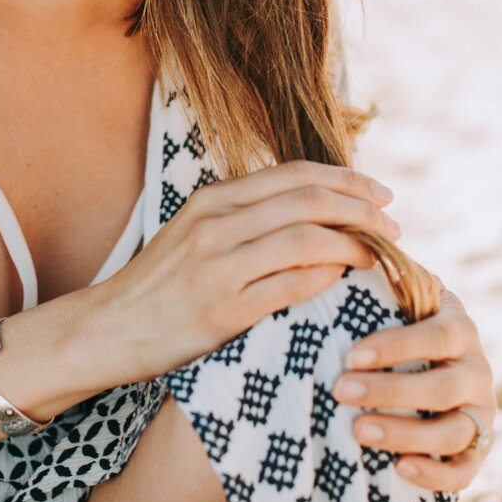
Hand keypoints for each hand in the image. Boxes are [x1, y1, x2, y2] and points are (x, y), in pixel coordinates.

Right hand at [96, 160, 399, 383]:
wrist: (109, 326)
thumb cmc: (161, 284)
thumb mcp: (194, 233)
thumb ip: (242, 217)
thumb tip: (306, 209)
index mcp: (212, 200)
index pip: (292, 175)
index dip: (345, 180)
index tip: (381, 194)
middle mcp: (215, 223)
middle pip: (306, 199)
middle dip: (361, 209)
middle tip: (393, 225)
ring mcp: (217, 265)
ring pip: (304, 238)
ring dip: (352, 243)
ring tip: (378, 255)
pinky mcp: (221, 309)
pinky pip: (288, 285)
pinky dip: (324, 277)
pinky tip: (343, 280)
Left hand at [334, 287, 493, 490]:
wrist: (432, 361)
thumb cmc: (400, 318)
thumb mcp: (400, 291)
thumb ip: (384, 271)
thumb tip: (349, 237)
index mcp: (458, 326)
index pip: (436, 336)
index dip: (397, 347)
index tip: (351, 355)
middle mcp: (476, 370)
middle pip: (442, 387)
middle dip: (390, 391)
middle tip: (340, 391)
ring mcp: (479, 412)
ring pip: (452, 431)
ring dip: (405, 434)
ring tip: (358, 430)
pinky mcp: (476, 450)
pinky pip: (464, 470)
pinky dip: (435, 474)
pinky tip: (398, 468)